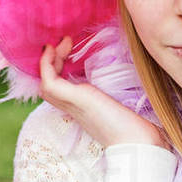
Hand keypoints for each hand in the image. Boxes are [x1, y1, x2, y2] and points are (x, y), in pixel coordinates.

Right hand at [39, 36, 167, 148]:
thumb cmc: (134, 124)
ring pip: (45, 83)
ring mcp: (71, 103)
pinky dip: (46, 64)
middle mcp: (73, 106)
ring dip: (48, 60)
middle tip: (64, 41)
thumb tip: (128, 68)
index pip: (60, 87)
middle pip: (48, 83)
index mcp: (82, 107)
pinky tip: (55, 48)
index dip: (58, 66)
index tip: (69, 47)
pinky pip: (48, 81)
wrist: (136, 140)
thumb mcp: (120, 101)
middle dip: (52, 60)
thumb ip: (114, 91)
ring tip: (61, 42)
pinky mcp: (73, 99)